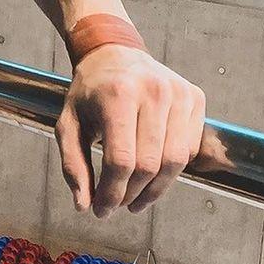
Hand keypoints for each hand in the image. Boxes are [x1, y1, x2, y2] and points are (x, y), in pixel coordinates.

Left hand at [54, 44, 205, 218]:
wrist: (114, 53)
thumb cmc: (90, 93)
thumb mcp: (68, 123)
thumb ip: (72, 164)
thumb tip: (84, 205)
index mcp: (118, 94)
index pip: (122, 160)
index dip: (112, 193)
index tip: (102, 210)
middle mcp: (153, 90)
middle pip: (150, 165)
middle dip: (132, 195)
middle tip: (118, 205)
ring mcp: (178, 92)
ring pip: (175, 162)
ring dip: (155, 191)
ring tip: (136, 200)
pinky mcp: (194, 97)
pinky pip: (189, 149)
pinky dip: (171, 170)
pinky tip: (152, 173)